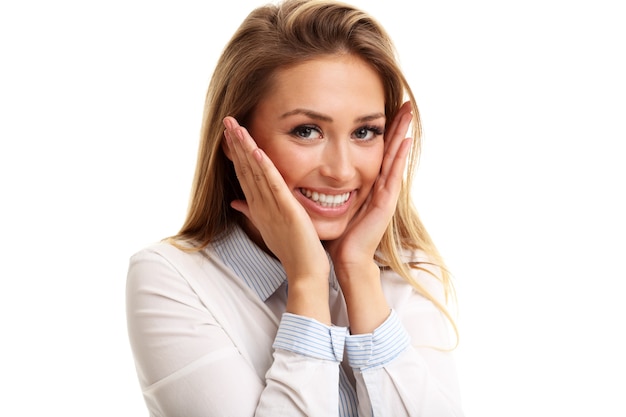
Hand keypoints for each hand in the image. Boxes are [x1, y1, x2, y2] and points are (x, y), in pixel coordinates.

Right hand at [224, 117, 330, 322]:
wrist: (304, 270)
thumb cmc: (290, 249)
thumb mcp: (269, 226)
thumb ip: (252, 212)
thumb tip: (235, 203)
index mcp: (258, 206)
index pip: (244, 174)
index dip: (236, 153)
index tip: (230, 133)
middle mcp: (260, 205)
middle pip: (245, 169)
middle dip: (236, 144)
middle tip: (227, 121)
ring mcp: (271, 208)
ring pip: (255, 173)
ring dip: (245, 149)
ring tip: (236, 127)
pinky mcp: (286, 211)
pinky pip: (273, 186)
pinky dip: (265, 168)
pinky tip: (258, 151)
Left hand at [326, 101, 412, 270]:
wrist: (345, 259)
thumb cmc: (336, 235)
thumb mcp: (327, 204)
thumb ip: (321, 187)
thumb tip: (298, 172)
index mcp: (366, 185)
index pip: (373, 151)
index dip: (379, 131)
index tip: (382, 108)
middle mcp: (378, 187)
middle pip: (389, 150)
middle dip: (396, 126)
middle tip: (406, 103)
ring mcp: (384, 194)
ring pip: (394, 158)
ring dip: (402, 134)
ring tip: (409, 113)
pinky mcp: (385, 203)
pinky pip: (393, 176)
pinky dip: (400, 158)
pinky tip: (405, 141)